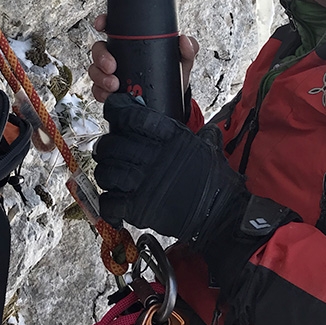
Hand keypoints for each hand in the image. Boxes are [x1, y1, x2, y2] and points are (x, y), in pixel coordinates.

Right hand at [88, 14, 198, 103]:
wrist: (171, 103)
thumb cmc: (173, 76)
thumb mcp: (182, 61)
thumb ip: (188, 49)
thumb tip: (184, 40)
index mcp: (133, 42)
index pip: (114, 27)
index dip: (103, 21)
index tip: (101, 24)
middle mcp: (119, 55)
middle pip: (99, 49)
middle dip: (101, 57)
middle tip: (112, 67)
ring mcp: (112, 73)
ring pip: (95, 70)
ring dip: (100, 77)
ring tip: (114, 85)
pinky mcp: (109, 90)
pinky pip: (97, 89)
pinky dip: (100, 92)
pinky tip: (110, 95)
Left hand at [92, 93, 246, 242]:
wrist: (221, 213)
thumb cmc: (216, 180)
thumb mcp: (208, 147)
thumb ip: (202, 135)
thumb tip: (207, 129)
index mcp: (170, 136)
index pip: (132, 116)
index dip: (116, 110)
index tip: (112, 110)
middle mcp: (154, 155)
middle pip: (113, 144)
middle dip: (106, 147)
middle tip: (109, 151)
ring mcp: (144, 183)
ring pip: (106, 172)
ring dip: (104, 173)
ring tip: (110, 176)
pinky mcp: (140, 208)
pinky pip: (110, 202)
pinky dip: (108, 203)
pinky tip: (114, 203)